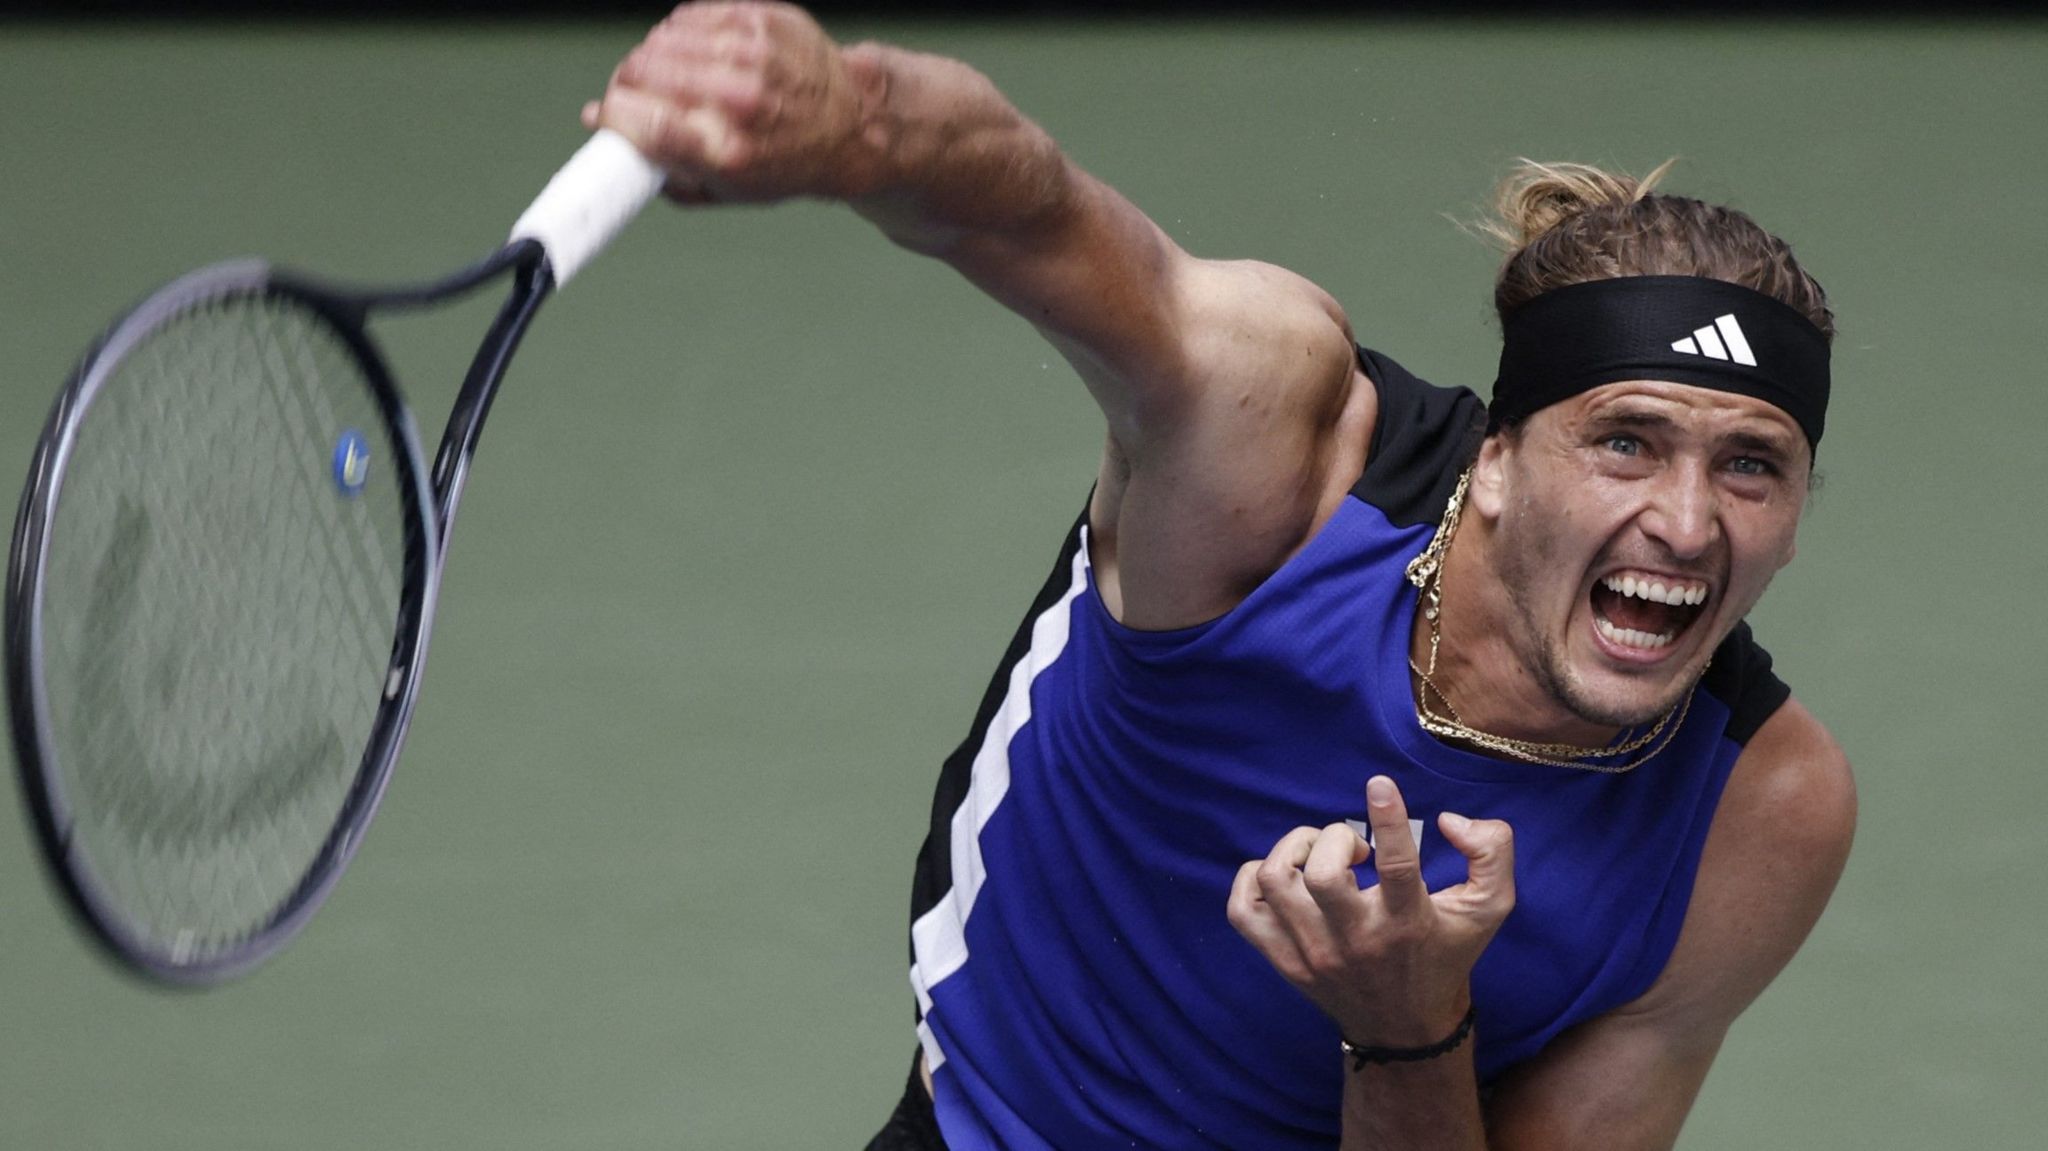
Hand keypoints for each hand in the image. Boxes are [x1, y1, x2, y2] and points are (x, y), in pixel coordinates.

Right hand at [583, 1, 877, 203]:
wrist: (851, 125)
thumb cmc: (787, 162)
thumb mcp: (728, 191)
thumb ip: (663, 174)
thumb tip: (607, 139)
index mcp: (727, 151)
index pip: (636, 120)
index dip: (610, 116)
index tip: (608, 116)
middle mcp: (740, 100)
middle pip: (640, 72)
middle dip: (625, 85)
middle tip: (633, 96)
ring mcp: (751, 54)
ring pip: (659, 40)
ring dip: (651, 58)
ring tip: (668, 77)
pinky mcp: (759, 19)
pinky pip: (688, 16)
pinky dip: (680, 35)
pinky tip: (693, 54)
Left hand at [1226, 775, 1515, 1045]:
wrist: (1406, 1028)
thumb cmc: (1446, 955)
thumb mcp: (1488, 909)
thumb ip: (1491, 853)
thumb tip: (1449, 820)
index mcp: (1407, 924)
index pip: (1398, 868)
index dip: (1388, 820)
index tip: (1380, 784)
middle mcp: (1356, 941)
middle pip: (1322, 875)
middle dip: (1333, 838)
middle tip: (1353, 848)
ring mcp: (1312, 954)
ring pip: (1275, 881)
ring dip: (1293, 850)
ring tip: (1318, 856)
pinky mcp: (1283, 961)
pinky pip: (1242, 909)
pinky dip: (1253, 877)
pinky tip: (1286, 877)